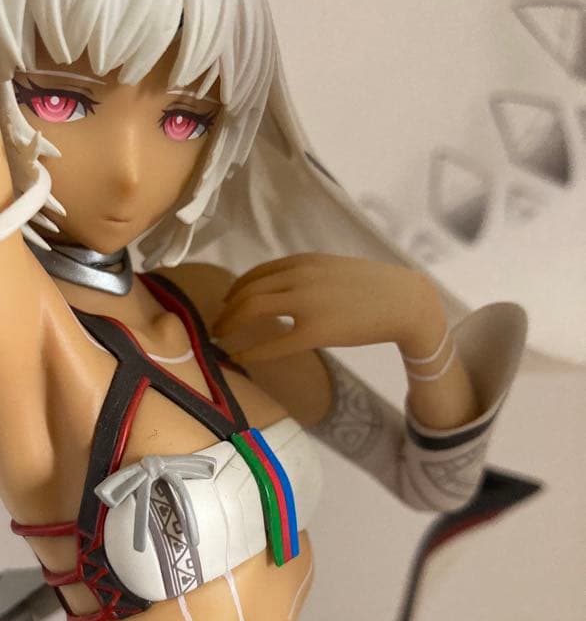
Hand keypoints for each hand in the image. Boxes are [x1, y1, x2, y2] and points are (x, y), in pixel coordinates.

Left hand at [211, 253, 442, 362]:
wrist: (405, 301)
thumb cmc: (372, 288)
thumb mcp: (333, 269)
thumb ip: (304, 275)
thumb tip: (278, 289)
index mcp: (303, 261)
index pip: (255, 274)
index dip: (235, 292)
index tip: (226, 306)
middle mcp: (300, 277)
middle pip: (247, 293)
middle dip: (226, 312)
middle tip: (216, 328)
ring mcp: (307, 304)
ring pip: (252, 312)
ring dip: (231, 327)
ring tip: (222, 341)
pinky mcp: (316, 332)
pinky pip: (273, 343)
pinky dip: (251, 351)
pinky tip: (241, 359)